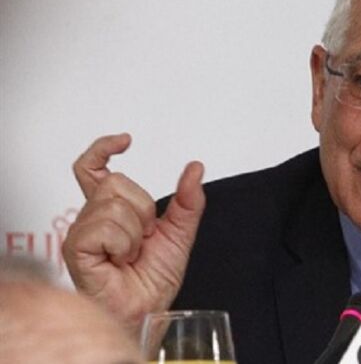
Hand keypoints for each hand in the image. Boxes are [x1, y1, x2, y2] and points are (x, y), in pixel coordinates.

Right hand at [62, 133, 205, 332]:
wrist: (149, 308)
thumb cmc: (155, 278)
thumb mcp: (180, 232)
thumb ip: (188, 199)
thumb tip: (195, 168)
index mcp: (112, 210)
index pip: (93, 169)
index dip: (103, 148)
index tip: (126, 141)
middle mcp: (92, 217)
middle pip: (114, 181)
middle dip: (143, 209)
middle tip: (144, 237)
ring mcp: (82, 232)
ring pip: (113, 204)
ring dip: (135, 231)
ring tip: (131, 253)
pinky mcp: (76, 248)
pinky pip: (105, 227)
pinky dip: (123, 244)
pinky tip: (119, 260)